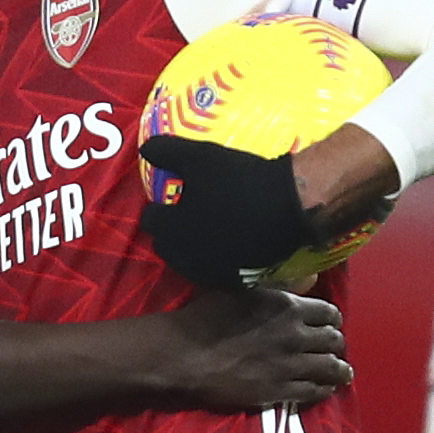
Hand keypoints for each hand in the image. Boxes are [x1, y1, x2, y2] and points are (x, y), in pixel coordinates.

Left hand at [137, 135, 311, 287]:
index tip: (171, 200)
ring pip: (189, 263)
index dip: (159, 208)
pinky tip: (229, 247)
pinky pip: (216, 274)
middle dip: (170, 232)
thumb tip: (144, 149)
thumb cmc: (239, 181)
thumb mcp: (200, 157)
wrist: (289, 208)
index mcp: (170, 228)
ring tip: (209, 231)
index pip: (150, 220)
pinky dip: (216, 262)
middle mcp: (183, 256)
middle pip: (165, 246)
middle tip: (188, 215)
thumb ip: (167, 153)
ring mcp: (208, 273)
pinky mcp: (233, 282)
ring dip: (191, 249)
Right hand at [157, 285, 351, 410]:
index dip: (332, 319)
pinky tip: (325, 389)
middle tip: (333, 348)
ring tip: (342, 373)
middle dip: (337, 343)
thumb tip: (312, 278)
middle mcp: (296, 336)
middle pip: (334, 341)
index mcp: (289, 307)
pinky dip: (323, 390)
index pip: (330, 312)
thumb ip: (281, 284)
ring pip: (329, 368)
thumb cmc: (207, 316)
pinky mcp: (279, 391)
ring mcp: (289, 366)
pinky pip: (312, 392)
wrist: (185, 355)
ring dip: (339, 370)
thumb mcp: (244, 289)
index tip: (329, 324)